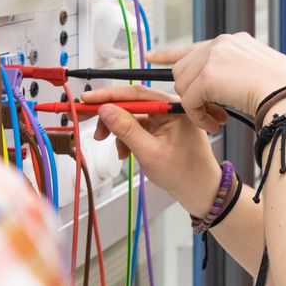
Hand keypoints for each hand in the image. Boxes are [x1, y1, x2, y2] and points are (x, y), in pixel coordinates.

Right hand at [83, 84, 222, 214]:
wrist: (199, 191)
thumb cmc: (182, 174)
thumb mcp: (149, 152)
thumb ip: (126, 129)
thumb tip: (105, 109)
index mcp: (174, 107)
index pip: (137, 94)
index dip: (108, 96)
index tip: (86, 99)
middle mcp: (170, 108)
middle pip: (132, 103)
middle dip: (110, 116)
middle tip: (86, 121)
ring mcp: (166, 119)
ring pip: (131, 116)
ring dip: (117, 131)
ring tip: (116, 151)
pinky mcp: (161, 129)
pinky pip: (137, 127)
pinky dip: (126, 139)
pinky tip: (125, 153)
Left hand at [155, 33, 285, 132]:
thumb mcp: (259, 72)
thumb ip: (236, 72)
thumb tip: (223, 83)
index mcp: (233, 41)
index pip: (194, 46)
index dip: (170, 54)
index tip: (152, 56)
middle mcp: (221, 44)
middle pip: (184, 69)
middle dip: (191, 93)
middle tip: (211, 113)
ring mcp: (213, 57)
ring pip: (184, 85)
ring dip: (196, 107)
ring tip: (216, 120)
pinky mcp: (208, 76)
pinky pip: (189, 101)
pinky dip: (198, 117)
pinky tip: (214, 124)